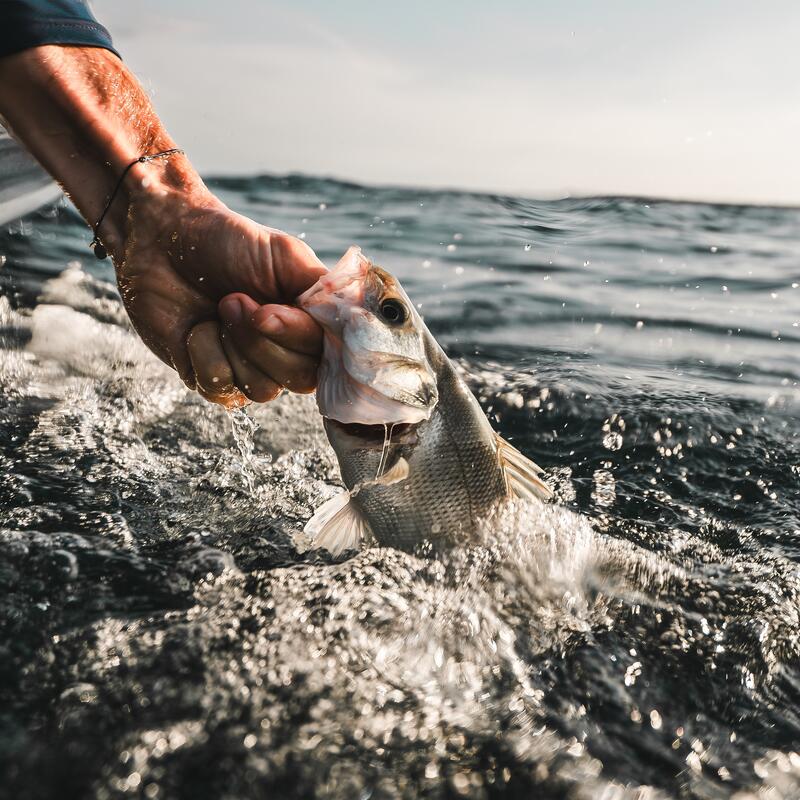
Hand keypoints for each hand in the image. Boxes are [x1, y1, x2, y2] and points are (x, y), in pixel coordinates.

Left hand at [119, 184, 325, 406]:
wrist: (163, 240)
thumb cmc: (226, 242)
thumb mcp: (285, 254)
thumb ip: (323, 287)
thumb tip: (355, 316)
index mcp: (310, 325)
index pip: (328, 356)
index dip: (298, 338)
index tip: (268, 309)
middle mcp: (286, 353)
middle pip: (299, 378)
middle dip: (261, 339)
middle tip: (233, 298)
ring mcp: (249, 370)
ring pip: (261, 389)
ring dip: (234, 343)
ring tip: (219, 307)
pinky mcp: (212, 380)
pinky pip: (220, 386)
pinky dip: (202, 351)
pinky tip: (195, 328)